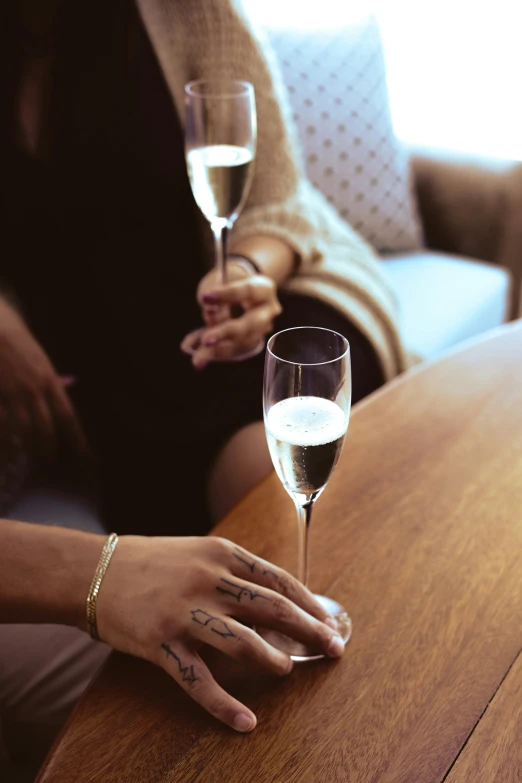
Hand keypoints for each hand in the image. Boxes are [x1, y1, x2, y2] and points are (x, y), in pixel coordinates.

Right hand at [0, 296, 86, 461]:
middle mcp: (35, 389)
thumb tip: (58, 401)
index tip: (82, 455)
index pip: (68, 415)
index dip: (76, 438)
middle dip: (48, 449)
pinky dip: (4, 438)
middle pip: (47, 427)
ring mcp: (13, 392)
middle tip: (47, 463)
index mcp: (50, 380)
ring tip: (25, 462)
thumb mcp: (39, 361)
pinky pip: (1, 422)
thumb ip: (47, 383)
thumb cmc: (15, 342)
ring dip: (26, 448)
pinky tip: (5, 449)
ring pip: (24, 429)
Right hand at [96, 536, 343, 731]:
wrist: (95, 570)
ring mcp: (184, 612)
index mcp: (221, 553)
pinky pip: (198, 681)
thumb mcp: (200, 553)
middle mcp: (207, 579)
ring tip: (288, 670)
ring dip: (274, 660)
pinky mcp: (161, 644)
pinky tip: (246, 722)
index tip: (331, 621)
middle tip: (335, 648)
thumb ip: (236, 573)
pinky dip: (225, 705)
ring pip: (243, 642)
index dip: (310, 603)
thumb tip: (282, 601)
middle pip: (271, 608)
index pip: (278, 579)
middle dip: (309, 630)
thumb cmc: (154, 562)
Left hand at [180, 263, 281, 367]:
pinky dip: (213, 354)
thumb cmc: (228, 283)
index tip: (205, 297)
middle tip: (206, 340)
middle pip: (250, 324)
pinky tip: (197, 356)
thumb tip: (210, 313)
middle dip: (226, 332)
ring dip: (217, 351)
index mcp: (264, 290)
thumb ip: (216, 297)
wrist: (237, 296)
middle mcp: (267, 313)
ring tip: (197, 357)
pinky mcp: (248, 344)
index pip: (249, 291)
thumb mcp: (220, 282)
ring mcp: (260, 331)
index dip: (228, 294)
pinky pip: (232, 352)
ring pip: (241, 344)